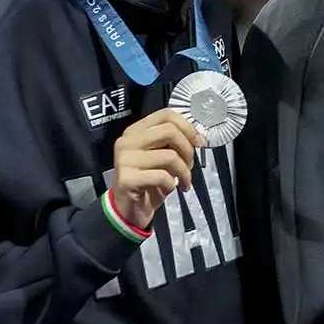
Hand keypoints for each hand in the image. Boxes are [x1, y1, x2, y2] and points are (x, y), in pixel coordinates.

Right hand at [110, 108, 199, 230]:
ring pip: (170, 156)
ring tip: (184, 181)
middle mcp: (127, 141)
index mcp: (135, 131)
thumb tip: (197, 138)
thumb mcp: (161, 157)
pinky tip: (170, 190)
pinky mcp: (127, 178)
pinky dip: (172, 185)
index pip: (166, 115)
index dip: (188, 127)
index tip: (199, 142)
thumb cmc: (148, 181)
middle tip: (190, 165)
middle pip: (170, 131)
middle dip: (188, 150)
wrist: (128, 208)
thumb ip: (172, 144)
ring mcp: (124, 159)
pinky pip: (162, 176)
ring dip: (184, 172)